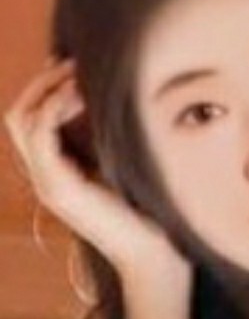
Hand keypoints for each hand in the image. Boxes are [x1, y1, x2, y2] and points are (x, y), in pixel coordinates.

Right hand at [3, 56, 189, 276]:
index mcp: (63, 169)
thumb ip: (118, 139)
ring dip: (48, 89)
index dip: (51, 86)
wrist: (157, 256)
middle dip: (45, 81)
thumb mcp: (133, 164)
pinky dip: (56, 108)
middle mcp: (48, 175)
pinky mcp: (58, 189)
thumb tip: (128, 98)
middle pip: (20, 113)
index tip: (79, 64)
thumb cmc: (154, 211)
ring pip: (22, 120)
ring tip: (79, 74)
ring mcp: (49, 182)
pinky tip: (82, 94)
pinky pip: (40, 136)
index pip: (35, 116)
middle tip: (77, 62)